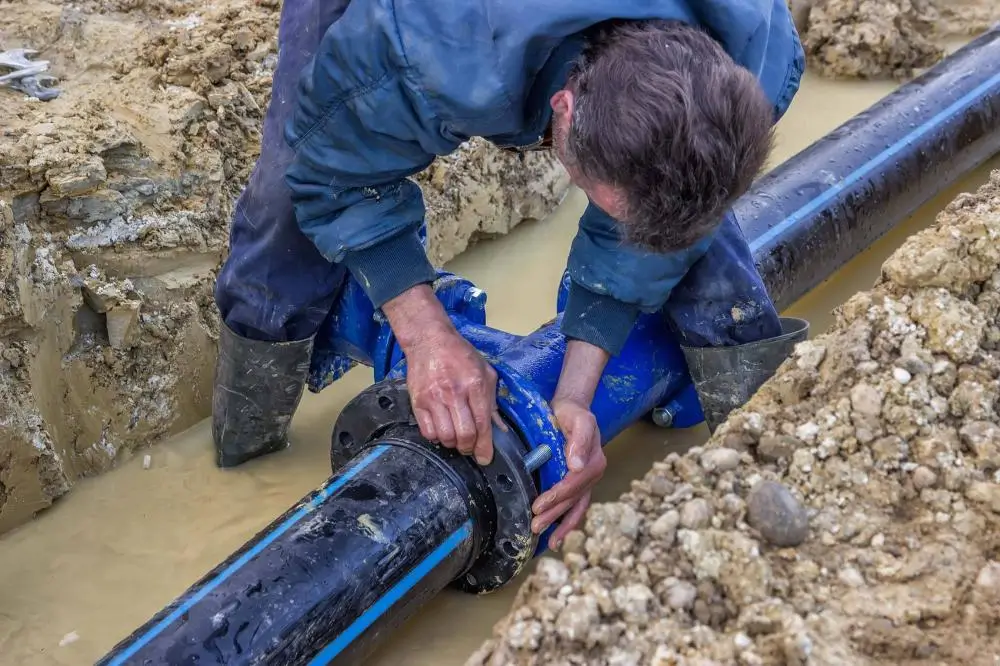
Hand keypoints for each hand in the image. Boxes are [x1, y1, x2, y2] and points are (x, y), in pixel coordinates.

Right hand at [382, 285, 502, 465]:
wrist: (429, 340)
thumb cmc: (460, 355)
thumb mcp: (485, 372)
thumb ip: (492, 401)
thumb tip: (499, 428)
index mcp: (474, 384)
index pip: (482, 423)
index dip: (485, 446)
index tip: (485, 458)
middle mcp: (454, 393)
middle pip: (464, 435)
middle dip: (469, 448)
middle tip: (470, 447)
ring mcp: (433, 398)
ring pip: (445, 437)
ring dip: (453, 443)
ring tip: (456, 437)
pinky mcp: (417, 402)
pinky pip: (427, 432)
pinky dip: (436, 437)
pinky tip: (442, 430)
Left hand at [530, 398, 605, 550]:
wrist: (572, 409)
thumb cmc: (573, 413)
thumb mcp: (579, 420)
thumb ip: (579, 441)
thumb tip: (577, 466)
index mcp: (594, 462)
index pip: (574, 484)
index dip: (556, 496)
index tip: (538, 506)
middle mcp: (593, 474)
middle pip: (573, 500)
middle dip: (554, 515)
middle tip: (535, 526)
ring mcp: (588, 481)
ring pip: (575, 508)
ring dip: (562, 525)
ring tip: (549, 541)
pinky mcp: (579, 483)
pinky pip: (575, 506)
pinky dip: (567, 522)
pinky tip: (556, 536)